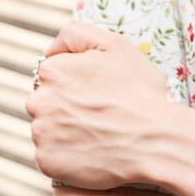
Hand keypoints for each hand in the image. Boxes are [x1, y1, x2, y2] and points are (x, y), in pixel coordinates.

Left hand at [25, 22, 173, 190]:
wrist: (155, 141)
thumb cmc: (139, 92)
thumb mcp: (115, 46)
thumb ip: (76, 34)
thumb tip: (50, 49)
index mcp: (53, 71)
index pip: (52, 74)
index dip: (76, 82)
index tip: (96, 93)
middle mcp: (39, 101)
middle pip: (46, 102)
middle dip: (67, 107)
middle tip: (99, 115)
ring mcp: (41, 134)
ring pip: (48, 129)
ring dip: (66, 131)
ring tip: (98, 134)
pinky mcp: (47, 162)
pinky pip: (50, 156)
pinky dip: (67, 156)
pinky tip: (91, 152)